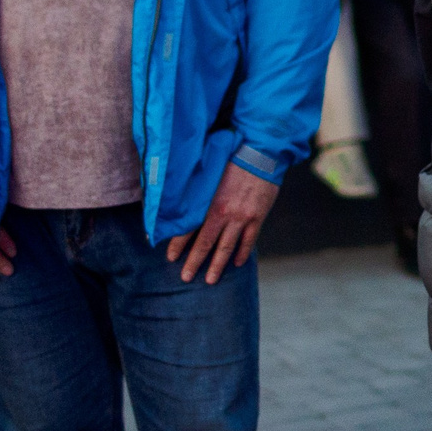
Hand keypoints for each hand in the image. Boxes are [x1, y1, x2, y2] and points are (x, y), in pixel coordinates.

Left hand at [166, 165, 278, 283]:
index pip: (188, 228)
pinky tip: (237, 263)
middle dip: (194, 262)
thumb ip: (197, 189)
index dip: (178, 244)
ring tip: (210, 279)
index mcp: (207, 201)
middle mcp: (222, 213)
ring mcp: (241, 217)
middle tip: (186, 277)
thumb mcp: (209, 171)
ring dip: (217, 265)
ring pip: (226, 247)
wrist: (261, 151)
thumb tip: (182, 201)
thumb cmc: (232, 157)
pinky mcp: (257, 217)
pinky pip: (248, 240)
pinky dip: (242, 252)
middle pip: (205, 243)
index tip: (170, 257)